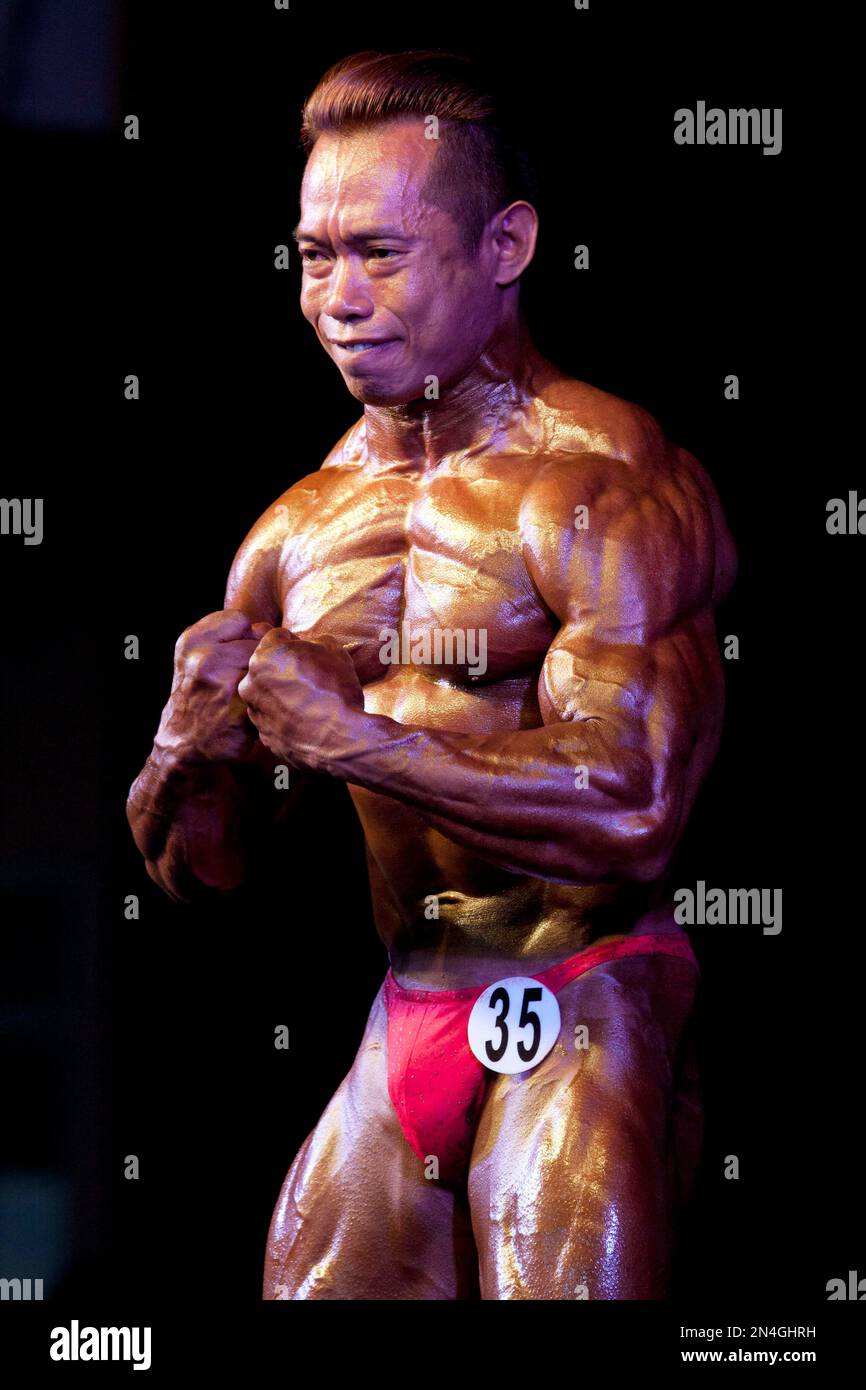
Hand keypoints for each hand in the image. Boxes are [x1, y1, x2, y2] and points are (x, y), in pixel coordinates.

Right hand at [155, 609, 270, 765]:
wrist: (183, 742)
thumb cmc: (196, 691)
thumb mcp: (194, 654)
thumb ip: (227, 634)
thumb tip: (268, 630)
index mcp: (192, 642)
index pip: (240, 620)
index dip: (244, 636)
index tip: (235, 654)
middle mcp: (205, 661)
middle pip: (260, 643)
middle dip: (257, 659)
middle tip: (243, 678)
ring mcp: (224, 687)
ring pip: (269, 668)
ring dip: (266, 679)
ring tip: (248, 692)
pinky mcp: (242, 713)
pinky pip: (273, 694)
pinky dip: (268, 701)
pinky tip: (252, 709)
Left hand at [238, 629, 365, 772]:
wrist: (339, 738)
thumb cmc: (336, 691)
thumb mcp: (334, 651)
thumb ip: (316, 641)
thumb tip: (312, 645)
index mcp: (265, 654)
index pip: (276, 637)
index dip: (295, 642)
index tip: (309, 652)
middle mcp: (251, 682)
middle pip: (267, 666)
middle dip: (284, 668)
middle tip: (310, 677)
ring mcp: (255, 711)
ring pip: (267, 694)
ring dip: (282, 693)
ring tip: (309, 701)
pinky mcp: (263, 735)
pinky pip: (272, 719)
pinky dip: (284, 717)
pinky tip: (305, 720)